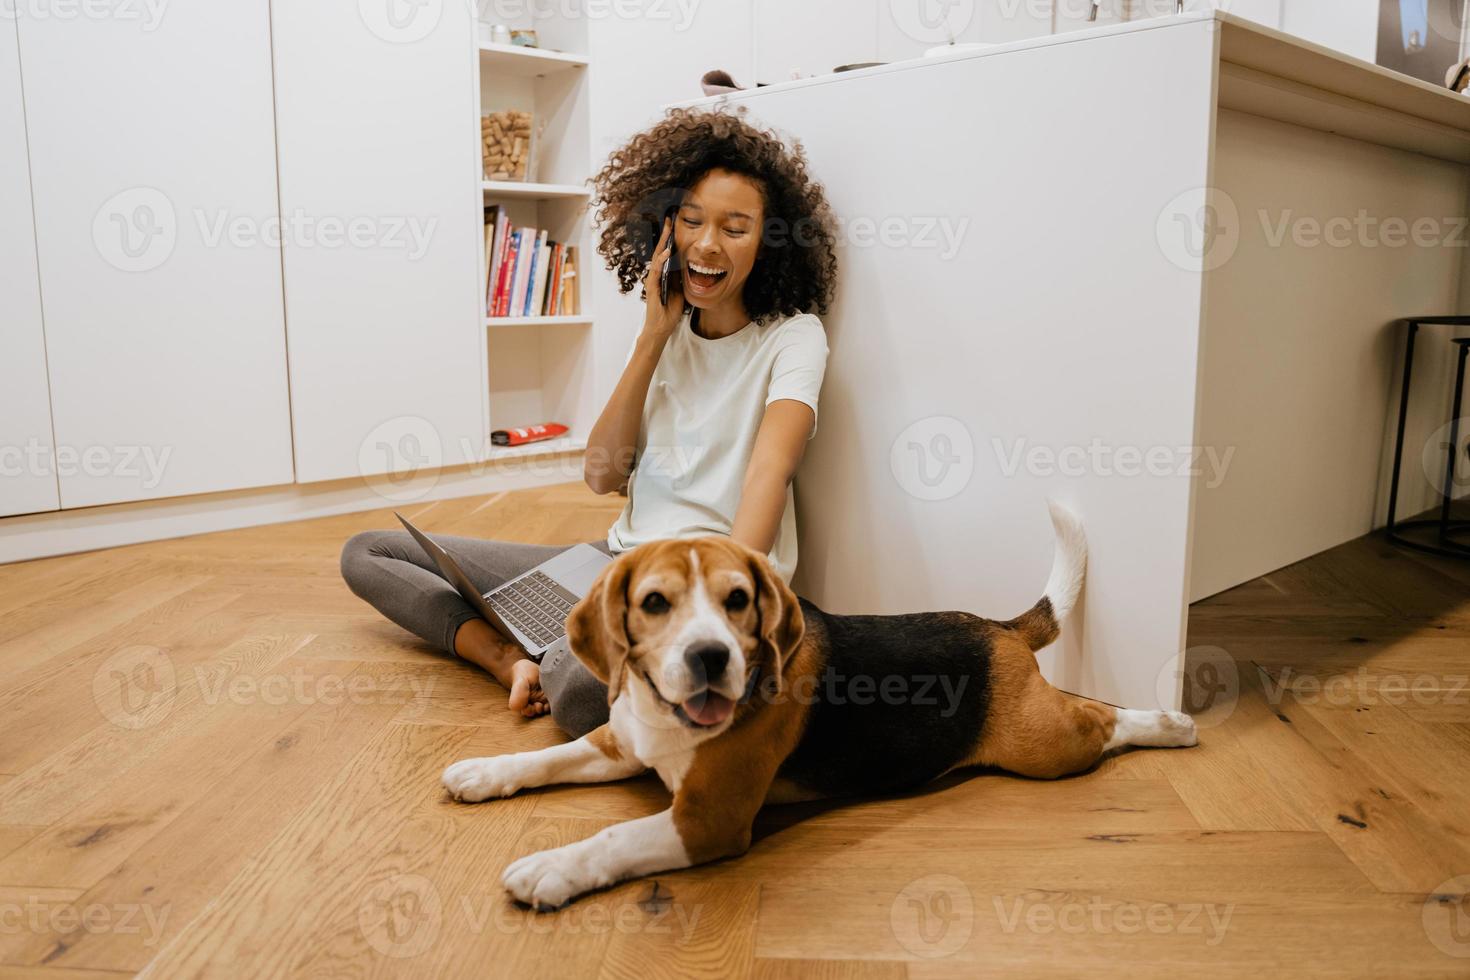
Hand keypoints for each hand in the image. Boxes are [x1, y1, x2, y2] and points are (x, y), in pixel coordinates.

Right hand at [641, 215, 685, 342]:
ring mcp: (653, 280)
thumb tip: (691, 262)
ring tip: (669, 228)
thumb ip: (683, 276)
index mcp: (664, 273)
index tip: (676, 223)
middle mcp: (656, 273)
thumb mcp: (682, 289)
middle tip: (670, 217)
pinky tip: (667, 252)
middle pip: (661, 250)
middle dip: (666, 234)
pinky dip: (661, 261)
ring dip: (663, 242)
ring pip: (657, 257)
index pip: (668, 251)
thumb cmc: (671, 310)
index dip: (672, 238)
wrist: (662, 328)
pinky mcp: (651, 288)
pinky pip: (656, 271)